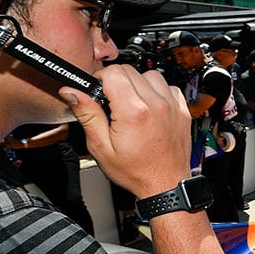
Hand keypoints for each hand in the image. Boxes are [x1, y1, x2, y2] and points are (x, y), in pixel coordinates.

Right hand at [61, 65, 191, 198]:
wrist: (166, 184)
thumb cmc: (136, 171)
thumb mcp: (101, 147)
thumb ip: (87, 114)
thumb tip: (72, 92)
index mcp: (134, 111)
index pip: (112, 72)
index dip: (99, 79)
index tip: (97, 92)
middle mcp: (156, 104)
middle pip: (130, 70)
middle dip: (115, 81)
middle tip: (111, 102)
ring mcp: (172, 105)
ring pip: (150, 74)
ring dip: (137, 84)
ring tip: (130, 104)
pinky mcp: (182, 109)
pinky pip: (168, 86)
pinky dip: (157, 91)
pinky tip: (149, 107)